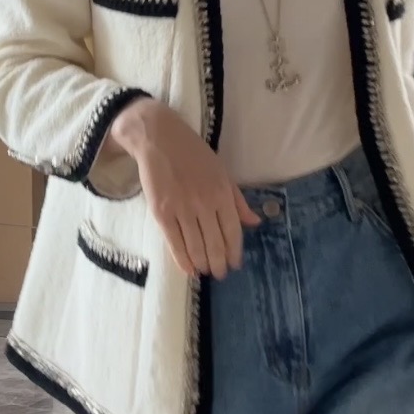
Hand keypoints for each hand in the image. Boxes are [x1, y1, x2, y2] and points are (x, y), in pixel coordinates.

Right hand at [109, 98, 259, 279]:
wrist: (159, 139)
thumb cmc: (193, 154)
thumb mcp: (222, 172)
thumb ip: (238, 200)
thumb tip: (254, 223)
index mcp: (222, 193)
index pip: (233, 231)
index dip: (234, 252)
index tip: (235, 264)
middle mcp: (204, 204)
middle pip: (215, 244)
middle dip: (220, 263)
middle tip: (220, 273)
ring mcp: (181, 209)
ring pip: (195, 247)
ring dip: (203, 264)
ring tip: (206, 271)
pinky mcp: (161, 212)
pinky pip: (174, 242)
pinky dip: (182, 260)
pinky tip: (189, 269)